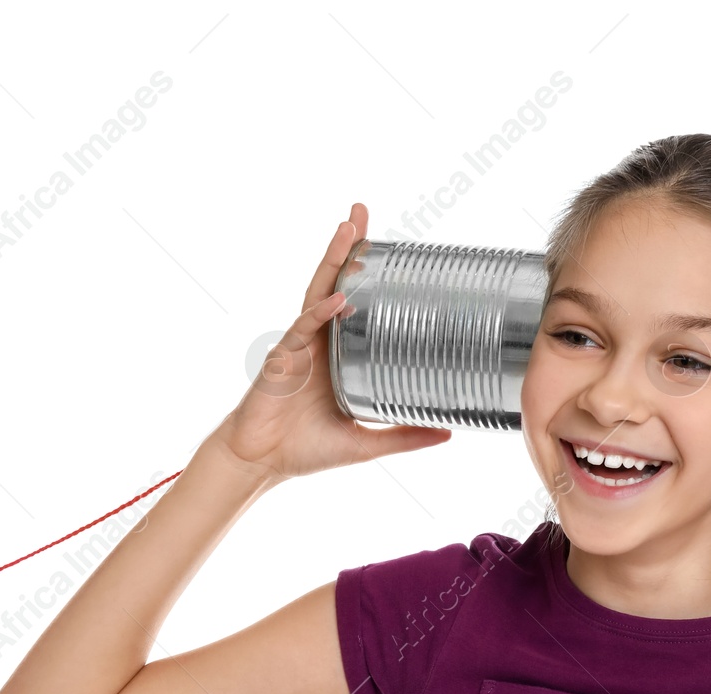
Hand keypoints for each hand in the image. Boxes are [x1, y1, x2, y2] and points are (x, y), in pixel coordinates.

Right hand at [208, 203, 451, 483]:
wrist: (262, 464)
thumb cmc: (305, 449)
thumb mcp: (365, 443)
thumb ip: (404, 435)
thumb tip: (448, 432)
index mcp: (337, 355)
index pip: (354, 304)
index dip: (366, 275)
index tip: (390, 247)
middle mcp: (318, 343)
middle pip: (334, 284)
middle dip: (347, 248)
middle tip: (360, 211)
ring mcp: (299, 347)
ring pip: (317, 294)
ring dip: (332, 261)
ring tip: (349, 228)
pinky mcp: (282, 360)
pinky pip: (303, 329)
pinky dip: (321, 313)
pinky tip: (338, 298)